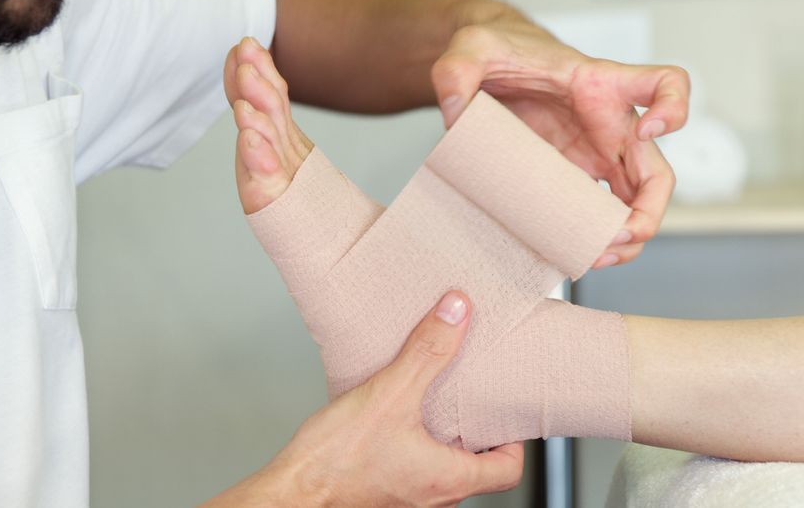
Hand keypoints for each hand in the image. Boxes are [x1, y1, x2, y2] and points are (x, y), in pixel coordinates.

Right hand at [202, 292, 523, 506]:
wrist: (289, 494)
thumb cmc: (334, 463)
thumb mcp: (390, 393)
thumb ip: (428, 351)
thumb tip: (456, 313)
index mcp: (448, 479)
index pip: (509, 471)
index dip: (514, 442)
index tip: (505, 416)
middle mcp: (434, 499)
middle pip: (477, 470)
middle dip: (475, 435)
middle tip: (470, 400)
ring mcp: (407, 501)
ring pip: (442, 471)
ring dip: (441, 441)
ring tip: (431, 404)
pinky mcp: (380, 496)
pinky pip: (411, 472)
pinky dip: (412, 447)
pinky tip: (391, 421)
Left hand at [431, 17, 687, 267]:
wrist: (486, 67)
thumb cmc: (498, 49)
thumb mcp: (471, 48)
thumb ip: (457, 72)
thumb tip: (456, 114)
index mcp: (601, 85)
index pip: (664, 83)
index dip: (673, 107)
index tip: (651, 129)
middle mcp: (609, 125)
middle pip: (658, 172)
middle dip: (649, 212)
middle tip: (618, 235)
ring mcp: (594, 156)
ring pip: (635, 205)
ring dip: (626, 238)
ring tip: (594, 256)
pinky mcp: (572, 177)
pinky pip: (598, 215)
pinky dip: (591, 239)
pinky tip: (570, 253)